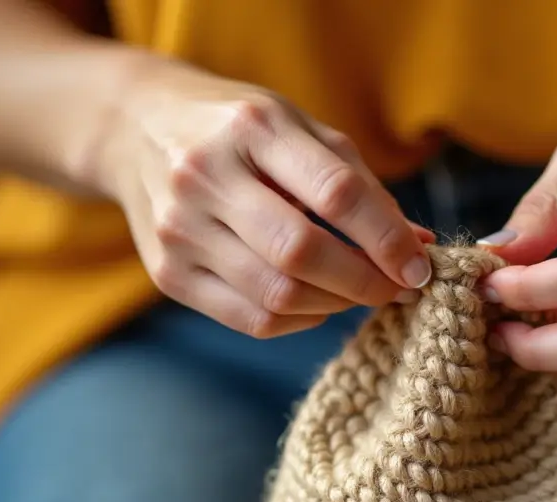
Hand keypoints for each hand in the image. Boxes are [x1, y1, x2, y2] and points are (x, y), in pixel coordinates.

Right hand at [96, 61, 433, 337]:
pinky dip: (300, 319)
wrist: (137, 129)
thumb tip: (419, 246)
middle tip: (396, 289)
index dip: (386, 237)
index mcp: (252, 126)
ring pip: (277, 295)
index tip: (419, 267)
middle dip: (365, 282)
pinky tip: (318, 302)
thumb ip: (360, 185)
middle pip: (301, 252)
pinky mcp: (167, 273)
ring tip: (360, 292)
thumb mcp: (300, 130)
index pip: (334, 192)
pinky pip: (251, 318)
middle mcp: (205, 175)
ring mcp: (179, 228)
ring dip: (337, 305)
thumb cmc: (239, 131)